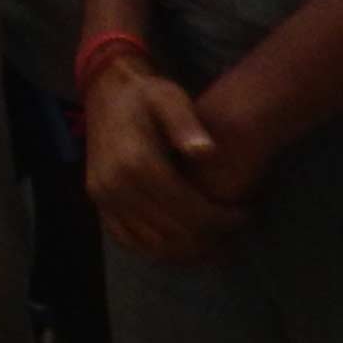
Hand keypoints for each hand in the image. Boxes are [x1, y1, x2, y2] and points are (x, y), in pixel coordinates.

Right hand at [83, 60, 250, 261]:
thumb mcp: (170, 98)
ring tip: (215, 238)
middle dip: (210, 237)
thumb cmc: (146, 96)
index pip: (188, 212)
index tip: (245, 214)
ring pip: (152, 243)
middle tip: (234, 230)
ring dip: (187, 249)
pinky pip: (128, 240)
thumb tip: (206, 152)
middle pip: (173, 233)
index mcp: (136, 163)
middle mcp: (115, 185)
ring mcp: (103, 197)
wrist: (107, 93)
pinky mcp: (98, 202)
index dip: (222, 221)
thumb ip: (186, 124)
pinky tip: (182, 240)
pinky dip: (157, 248)